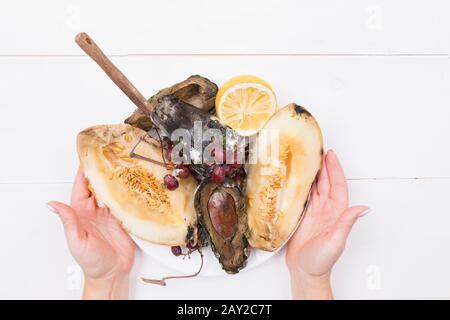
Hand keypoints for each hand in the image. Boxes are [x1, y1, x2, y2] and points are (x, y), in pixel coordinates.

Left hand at [47, 167, 135, 299]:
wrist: (111, 274)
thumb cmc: (91, 261)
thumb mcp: (76, 240)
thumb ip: (68, 221)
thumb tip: (52, 204)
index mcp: (81, 212)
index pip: (81, 187)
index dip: (83, 172)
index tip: (87, 157)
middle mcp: (96, 210)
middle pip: (99, 185)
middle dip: (103, 171)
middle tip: (110, 155)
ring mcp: (111, 214)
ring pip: (113, 191)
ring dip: (117, 180)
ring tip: (123, 165)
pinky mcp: (124, 219)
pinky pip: (126, 202)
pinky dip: (129, 193)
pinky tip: (134, 184)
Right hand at [286, 150, 368, 298]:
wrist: (305, 271)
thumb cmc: (321, 261)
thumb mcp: (336, 241)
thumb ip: (347, 223)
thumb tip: (363, 208)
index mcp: (337, 213)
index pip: (337, 186)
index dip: (335, 170)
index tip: (331, 155)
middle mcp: (326, 210)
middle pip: (325, 183)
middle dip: (323, 166)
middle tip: (318, 150)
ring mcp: (314, 213)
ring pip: (314, 188)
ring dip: (312, 173)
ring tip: (307, 159)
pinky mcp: (302, 217)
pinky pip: (302, 197)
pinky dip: (300, 186)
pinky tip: (296, 178)